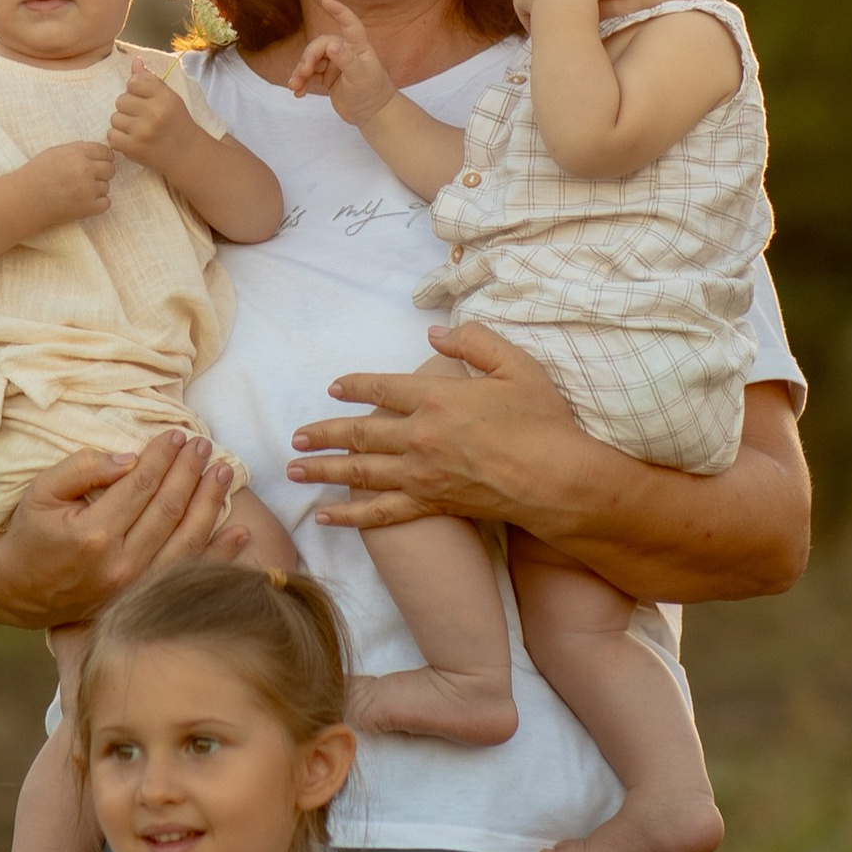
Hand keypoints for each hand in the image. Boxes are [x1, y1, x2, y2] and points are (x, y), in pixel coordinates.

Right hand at [0, 421, 249, 628]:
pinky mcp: (144, 598)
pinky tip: (240, 530)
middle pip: (168, 509)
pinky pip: (189, 572)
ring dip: (210, 503)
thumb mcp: (42, 492)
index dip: (162, 458)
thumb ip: (82, 469)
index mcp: (93, 535)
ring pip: (186, 540)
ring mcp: (135, 586)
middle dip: (190, 473)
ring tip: (223, 472)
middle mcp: (119, 564)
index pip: (140, 487)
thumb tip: (129, 458)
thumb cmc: (31, 532)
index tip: (177, 435)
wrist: (19, 589)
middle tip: (205, 445)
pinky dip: (219, 552)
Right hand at [21, 136, 117, 231]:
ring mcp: (87, 189)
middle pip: (110, 169)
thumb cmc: (38, 174)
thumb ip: (79, 150)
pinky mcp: (88, 207)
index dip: (102, 158)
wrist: (25, 199)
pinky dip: (97, 204)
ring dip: (96, 189)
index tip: (94, 164)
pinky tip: (82, 201)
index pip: (106, 152)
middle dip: (101, 173)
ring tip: (77, 191)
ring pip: (106, 187)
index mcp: (77, 152)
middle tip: (85, 179)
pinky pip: (106, 203)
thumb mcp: (56, 152)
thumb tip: (99, 152)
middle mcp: (84, 169)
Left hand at [107, 56, 194, 179]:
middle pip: (120, 100)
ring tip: (137, 129)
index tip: (145, 100)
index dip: (135, 90)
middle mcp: (154, 113)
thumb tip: (135, 62)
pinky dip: (118, 138)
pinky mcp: (134, 148)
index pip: (134, 82)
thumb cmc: (176, 122)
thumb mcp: (169, 97)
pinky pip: (111, 136)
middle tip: (141, 116)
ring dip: (122, 123)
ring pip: (114, 118)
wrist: (186, 153)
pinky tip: (131, 139)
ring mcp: (142, 132)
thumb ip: (150, 80)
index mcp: (164, 98)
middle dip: (128, 107)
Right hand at [287, 0, 399, 131]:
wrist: (374, 115)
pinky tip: (297, 93)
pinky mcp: (328, 79)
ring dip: (300, 72)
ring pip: (311, 62)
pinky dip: (302, 83)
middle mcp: (345, 52)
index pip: (349, 24)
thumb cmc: (373, 93)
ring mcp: (335, 65)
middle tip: (301, 74)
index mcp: (358, 47)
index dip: (338, 11)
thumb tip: (331, 44)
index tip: (325, 0)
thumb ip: (346, 60)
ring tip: (294, 86)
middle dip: (308, 58)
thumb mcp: (361, 77)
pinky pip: (310, 76)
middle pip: (320, 46)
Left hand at [288, 321, 581, 532]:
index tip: (333, 387)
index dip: (353, 386)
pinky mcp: (431, 505)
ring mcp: (421, 475)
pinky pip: (381, 513)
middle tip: (296, 435)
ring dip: (322, 470)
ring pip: (359, 472)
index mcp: (437, 398)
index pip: (381, 388)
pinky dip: (350, 515)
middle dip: (323, 433)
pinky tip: (326, 516)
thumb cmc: (542, 422)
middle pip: (359, 433)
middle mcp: (420, 436)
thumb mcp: (516, 366)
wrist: (556, 480)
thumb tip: (434, 335)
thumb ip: (474, 343)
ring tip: (295, 469)